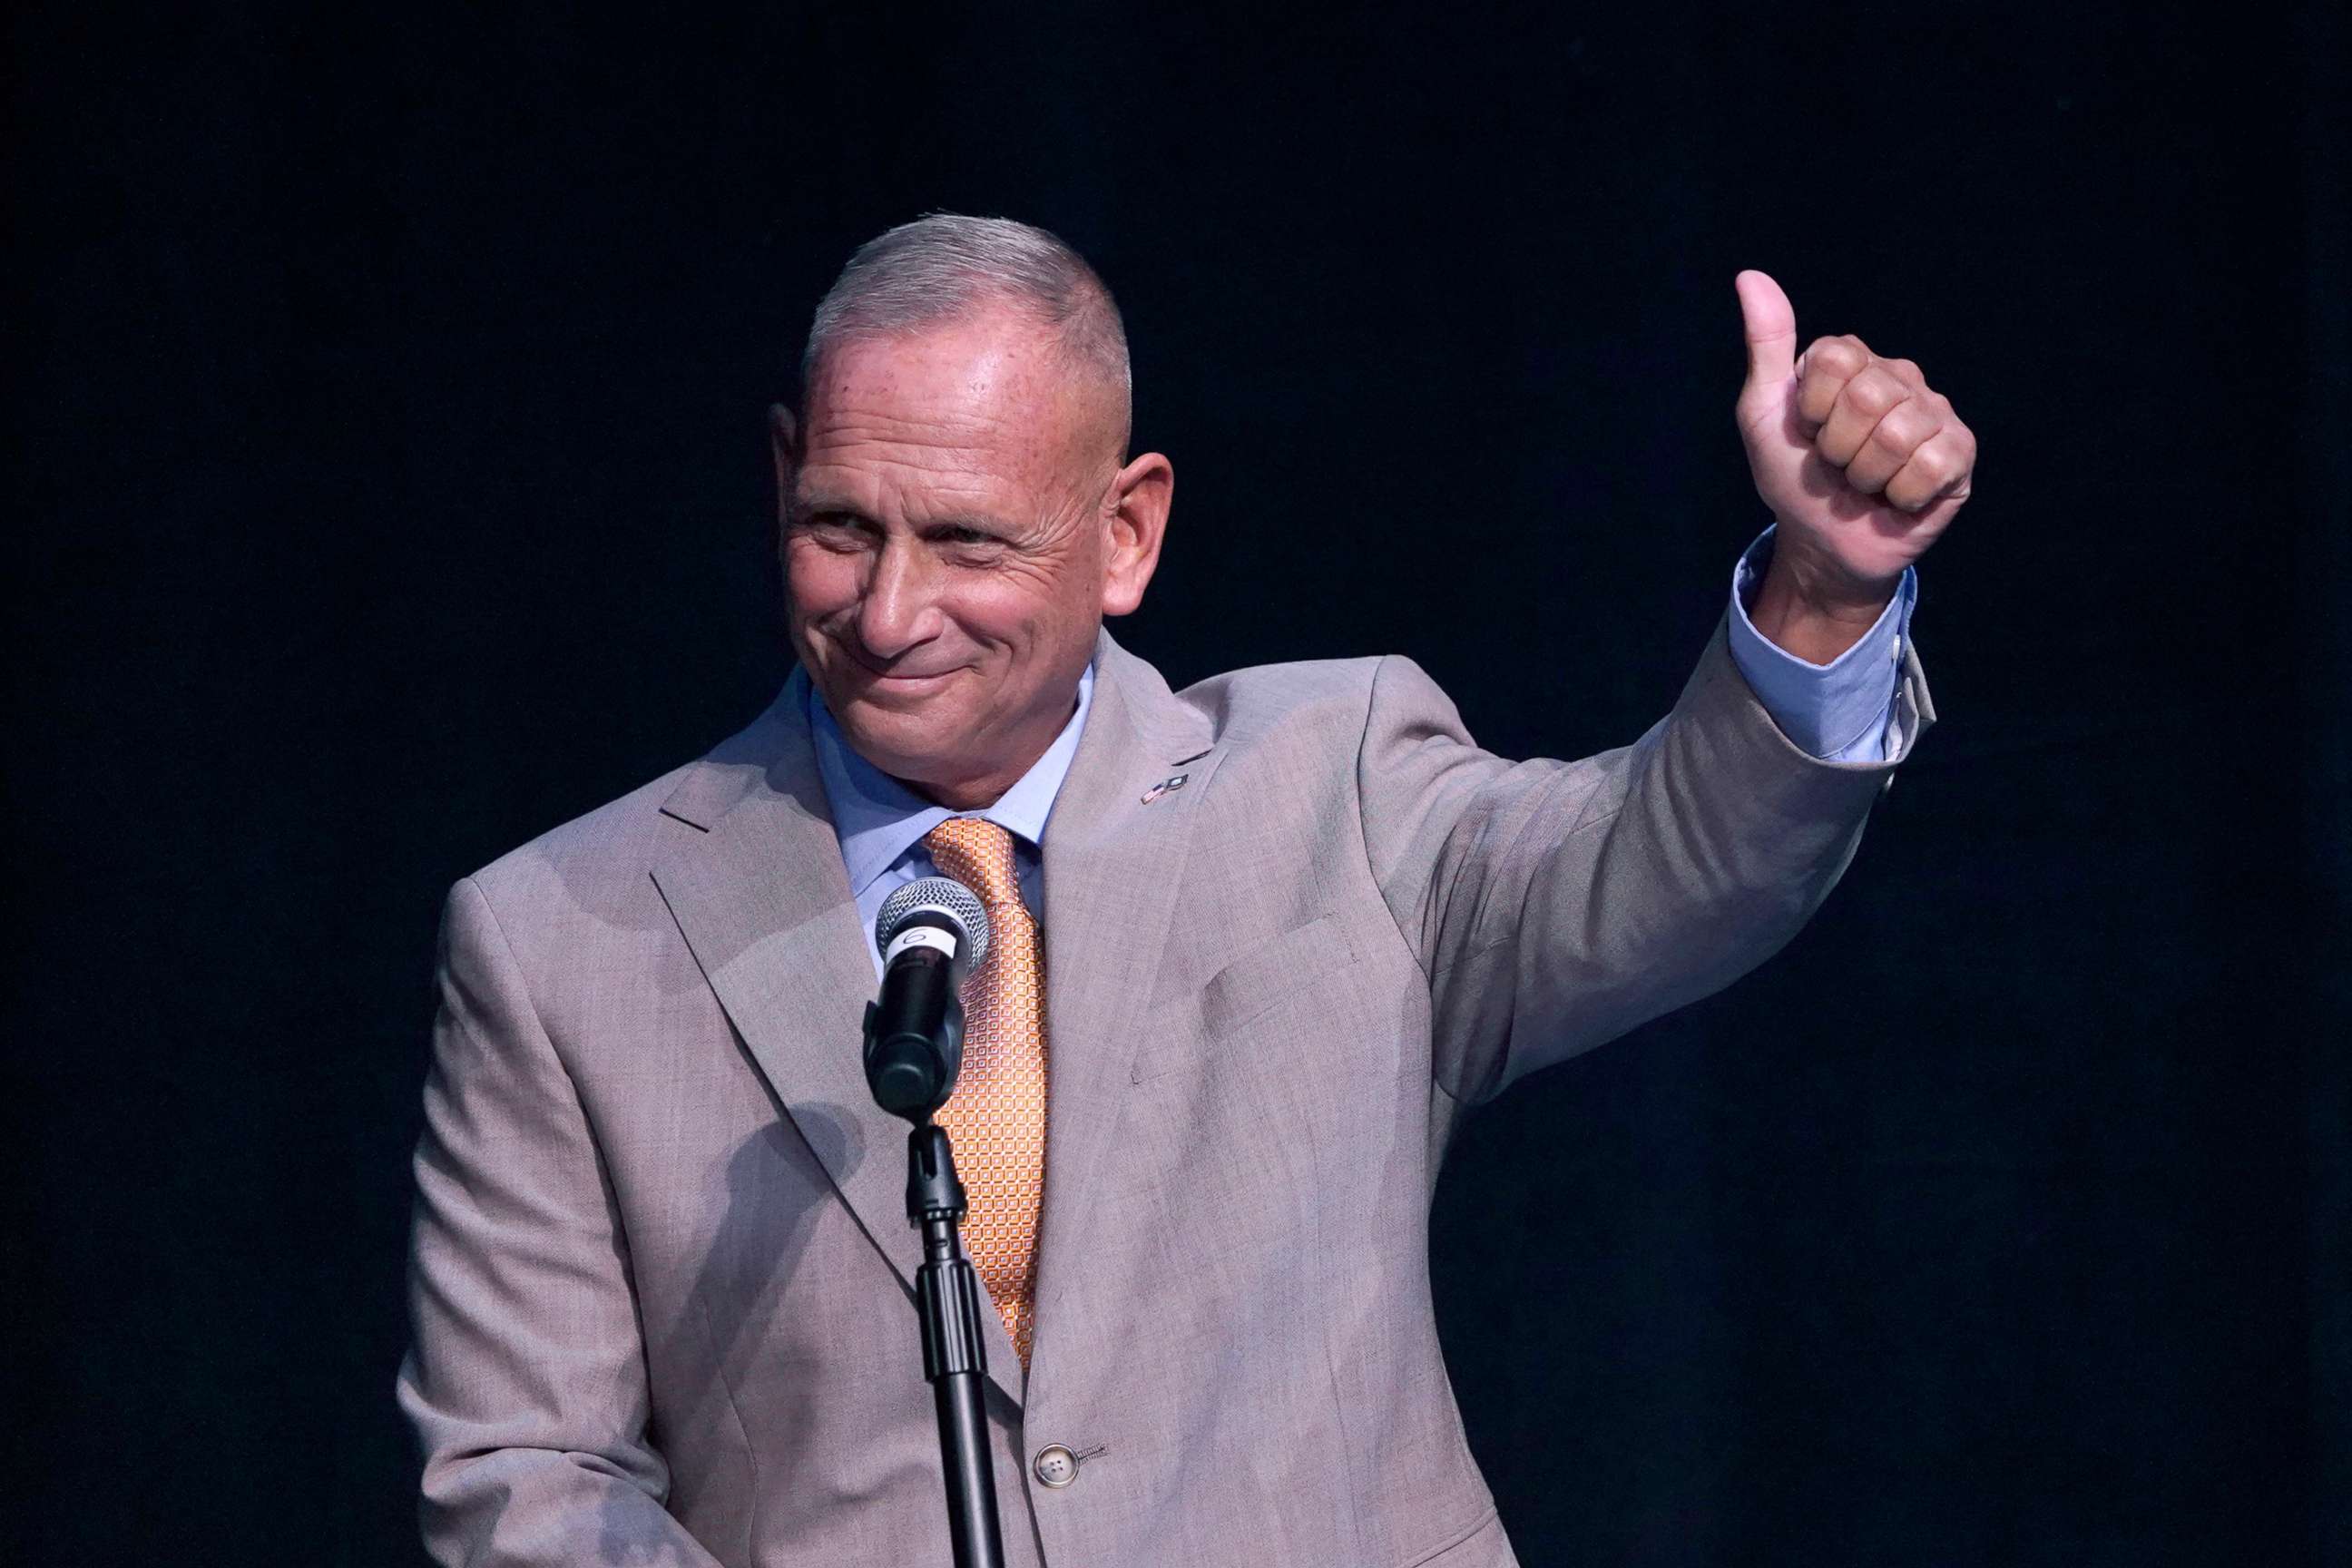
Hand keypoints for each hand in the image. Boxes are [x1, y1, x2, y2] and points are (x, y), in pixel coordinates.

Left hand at [1733, 270, 1975, 609]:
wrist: (1822, 541)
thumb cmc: (1793, 477)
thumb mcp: (1762, 413)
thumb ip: (1765, 345)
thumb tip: (1750, 277)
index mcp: (1853, 359)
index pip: (1835, 361)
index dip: (1811, 411)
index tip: (1808, 432)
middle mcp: (1900, 375)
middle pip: (1868, 399)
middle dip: (1838, 449)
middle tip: (1838, 465)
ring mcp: (1935, 411)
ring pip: (1898, 436)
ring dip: (1867, 476)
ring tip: (1865, 482)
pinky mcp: (1961, 452)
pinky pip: (1932, 465)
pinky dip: (1901, 494)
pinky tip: (1897, 495)